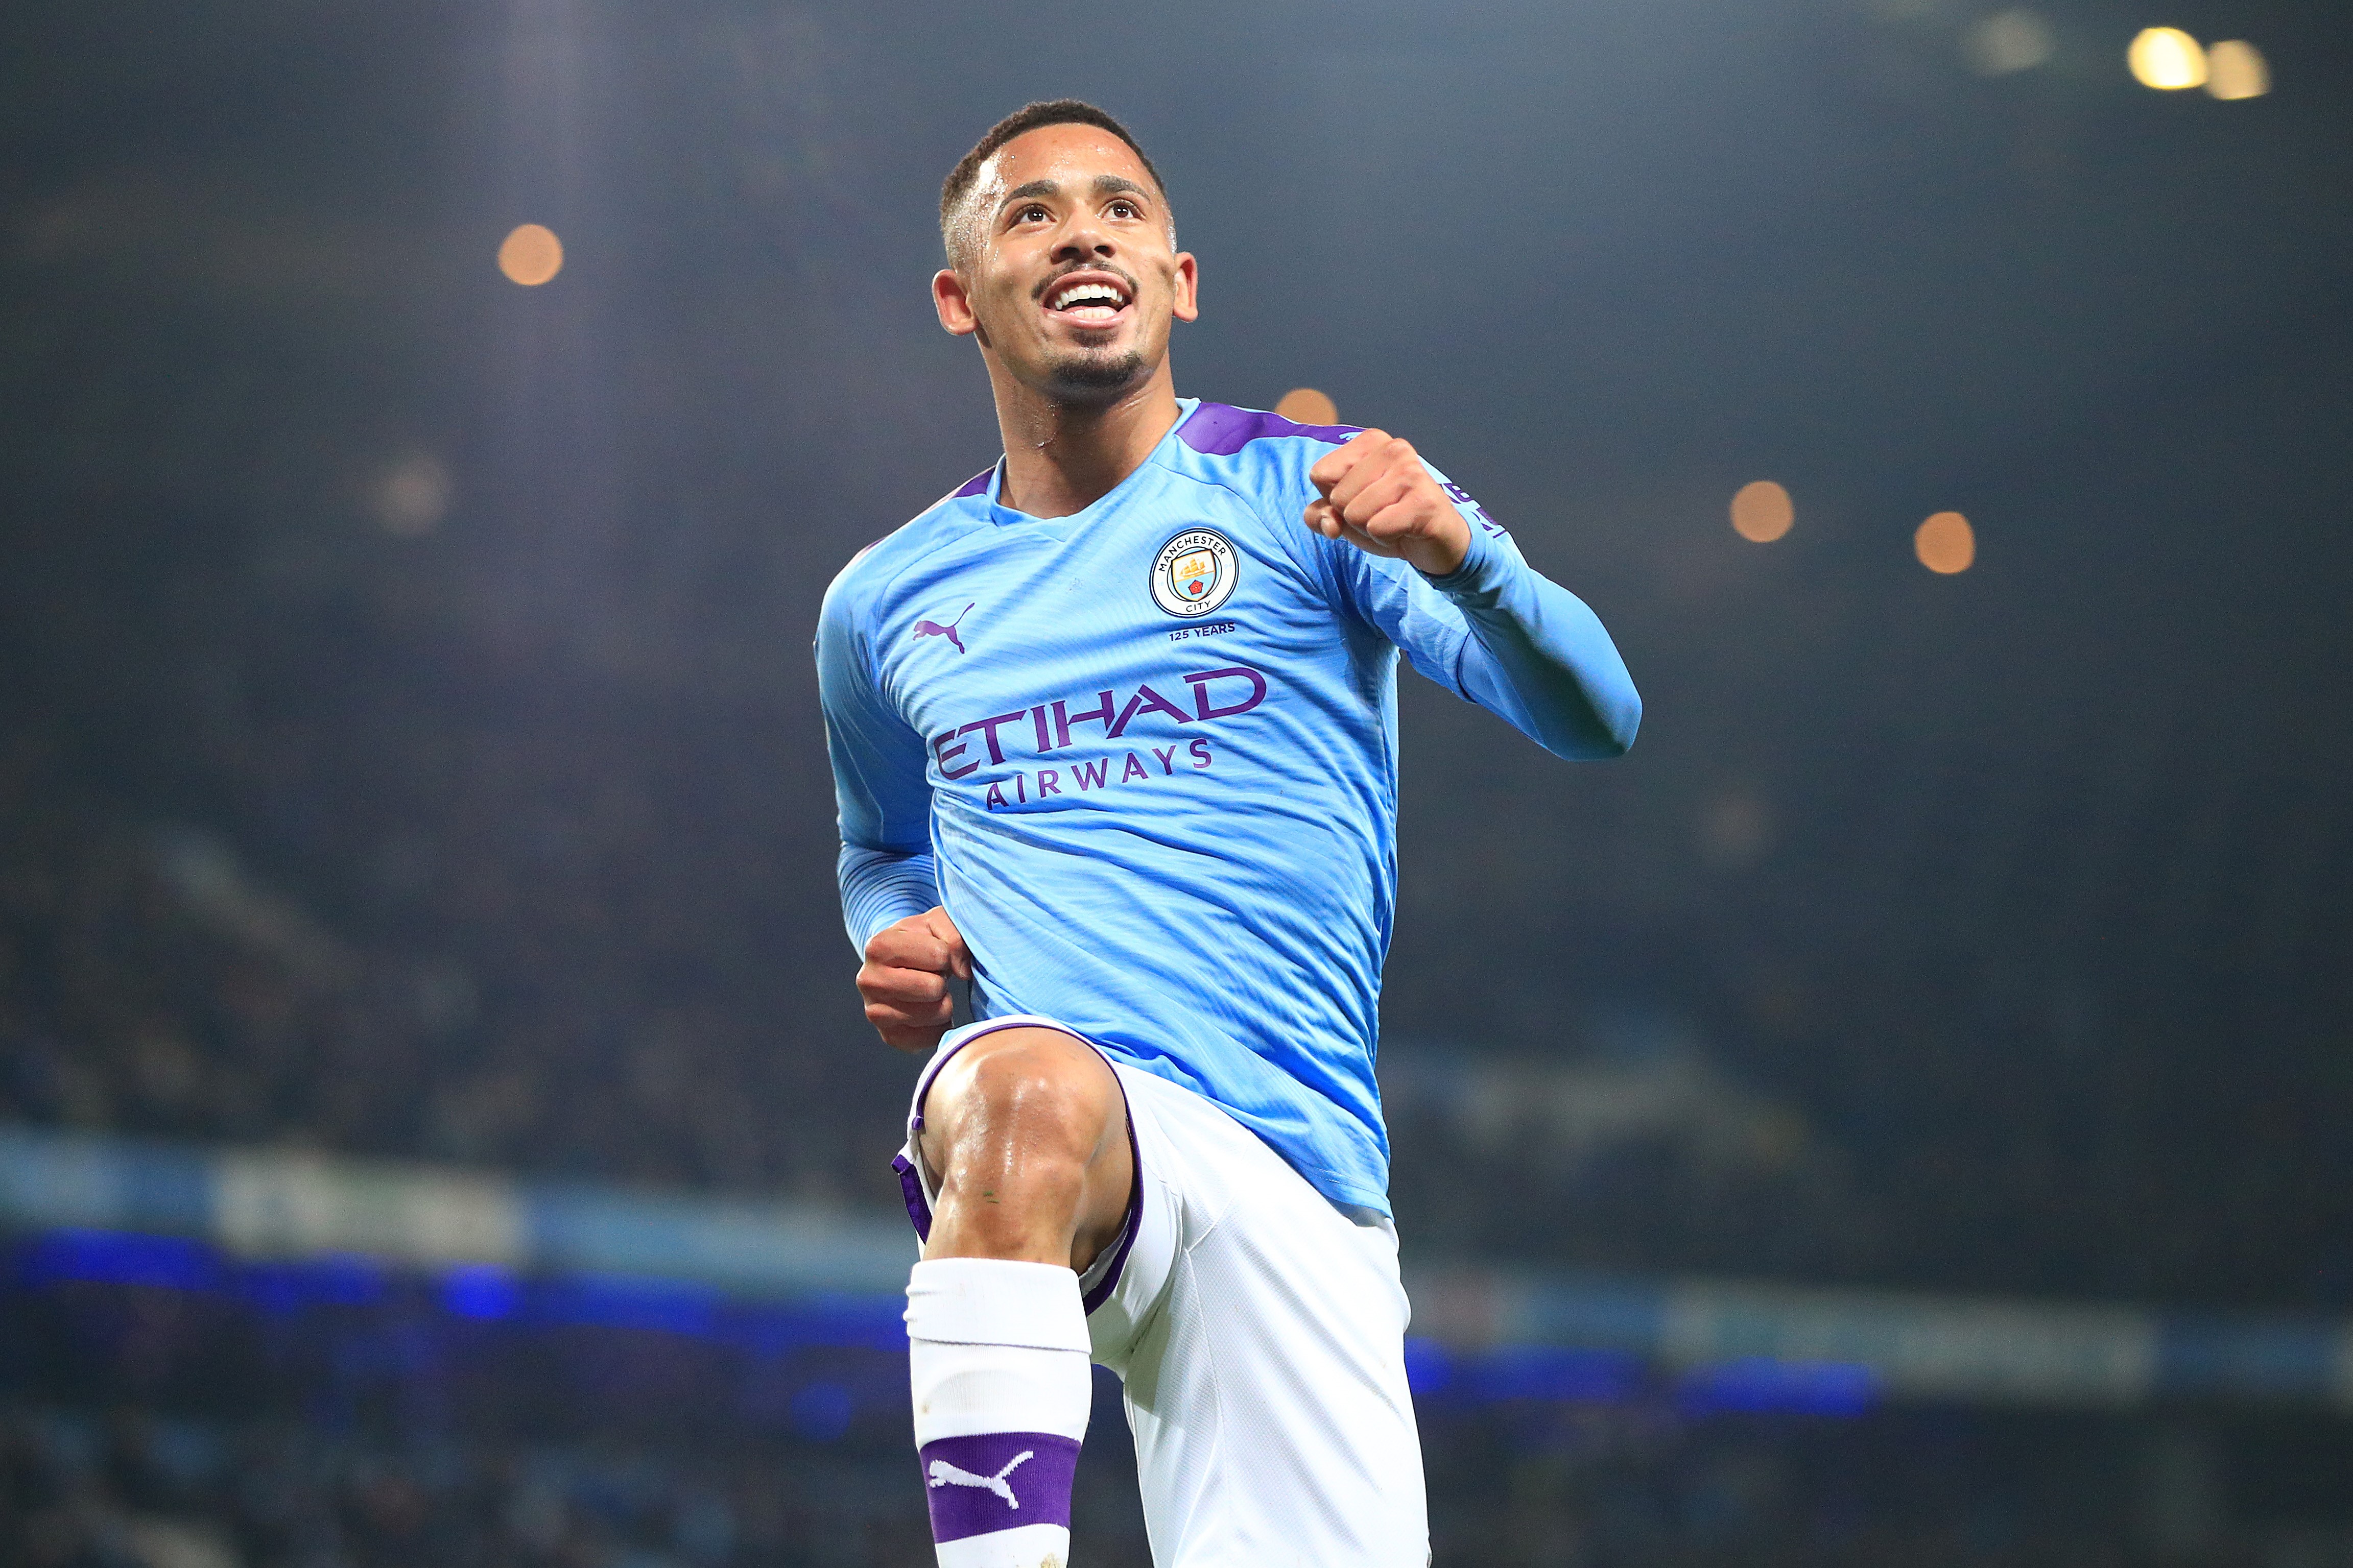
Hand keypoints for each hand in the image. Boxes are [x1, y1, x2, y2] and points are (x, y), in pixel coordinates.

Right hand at [857, 906, 970, 1053]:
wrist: (898, 965)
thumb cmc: (923, 941)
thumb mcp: (938, 923)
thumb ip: (955, 936)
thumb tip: (962, 972)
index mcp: (879, 946)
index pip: (939, 955)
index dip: (946, 954)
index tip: (936, 954)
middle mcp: (869, 980)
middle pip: (934, 988)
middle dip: (943, 980)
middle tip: (933, 975)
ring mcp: (876, 1012)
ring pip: (937, 1013)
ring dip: (944, 1002)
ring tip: (929, 992)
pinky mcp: (890, 1036)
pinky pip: (933, 1037)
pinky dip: (940, 1025)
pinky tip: (928, 1010)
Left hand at [1304, 429, 1471, 577]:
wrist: (1437, 542)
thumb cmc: (1389, 520)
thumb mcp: (1345, 515)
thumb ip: (1320, 514)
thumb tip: (1329, 523)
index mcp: (1371, 441)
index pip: (1320, 474)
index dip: (1334, 499)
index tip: (1364, 500)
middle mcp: (1393, 448)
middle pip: (1338, 497)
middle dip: (1355, 518)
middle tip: (1384, 516)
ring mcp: (1411, 472)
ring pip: (1356, 514)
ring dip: (1371, 530)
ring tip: (1395, 523)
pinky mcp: (1424, 501)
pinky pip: (1377, 529)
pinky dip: (1387, 539)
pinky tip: (1406, 531)